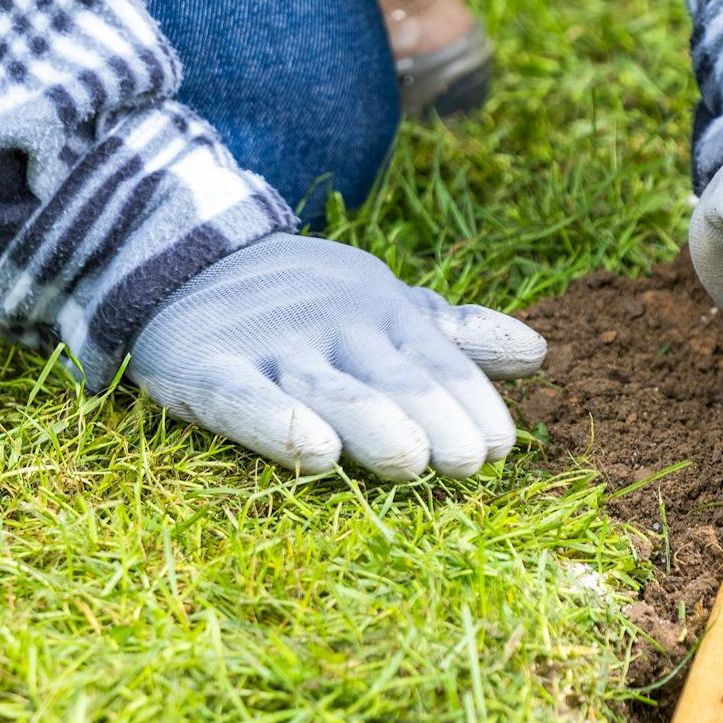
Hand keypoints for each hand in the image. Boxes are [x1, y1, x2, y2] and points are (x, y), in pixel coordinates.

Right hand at [129, 235, 544, 479]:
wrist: (184, 259)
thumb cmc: (304, 301)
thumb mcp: (382, 306)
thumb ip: (454, 335)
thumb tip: (538, 352)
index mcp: (382, 312)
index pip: (439, 362)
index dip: (471, 402)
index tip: (500, 445)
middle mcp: (335, 326)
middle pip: (395, 380)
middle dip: (437, 419)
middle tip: (470, 462)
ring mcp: (274, 347)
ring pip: (333, 392)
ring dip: (375, 425)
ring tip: (412, 462)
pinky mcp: (212, 370)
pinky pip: (249, 402)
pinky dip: (281, 426)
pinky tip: (316, 455)